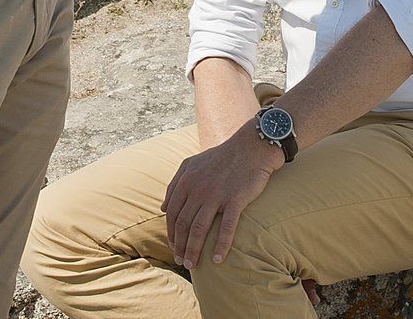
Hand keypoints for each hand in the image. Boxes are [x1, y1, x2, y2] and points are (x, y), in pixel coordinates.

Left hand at [162, 129, 283, 270]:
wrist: (250, 148)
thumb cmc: (221, 157)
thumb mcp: (192, 164)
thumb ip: (175, 183)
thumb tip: (162, 207)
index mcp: (186, 181)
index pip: (172, 213)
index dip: (171, 233)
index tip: (174, 247)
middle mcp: (198, 189)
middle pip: (183, 224)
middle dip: (180, 246)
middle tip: (182, 262)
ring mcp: (216, 195)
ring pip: (199, 229)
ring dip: (194, 250)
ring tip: (193, 265)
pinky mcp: (235, 199)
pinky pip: (226, 228)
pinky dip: (221, 246)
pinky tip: (217, 260)